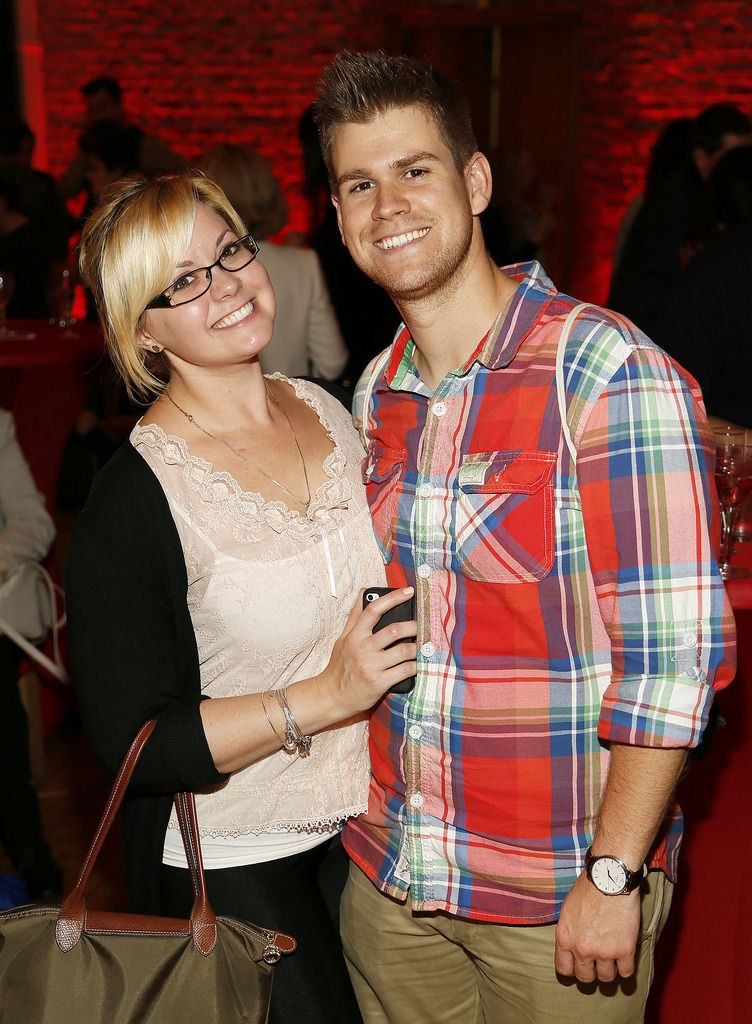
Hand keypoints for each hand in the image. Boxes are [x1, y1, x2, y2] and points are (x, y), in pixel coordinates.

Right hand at [317, 587, 416, 717]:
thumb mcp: (343, 639)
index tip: (409, 592)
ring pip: (403, 651)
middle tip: (422, 626)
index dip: (393, 598)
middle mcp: (363, 649)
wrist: (331, 696)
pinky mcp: (379, 683)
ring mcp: (371, 666)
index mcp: (355, 636)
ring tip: (421, 647)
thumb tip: (364, 592)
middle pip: (394, 630)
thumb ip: (355, 616)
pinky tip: (417, 664)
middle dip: (414, 626)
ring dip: (417, 648)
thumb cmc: (339, 666)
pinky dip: (415, 666)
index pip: (374, 610)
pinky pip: (405, 671)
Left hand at [554, 871, 640, 982]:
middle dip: (591, 973)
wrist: (609, 879)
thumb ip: (569, 931)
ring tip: (612, 960)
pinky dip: (626, 968)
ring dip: (609, 971)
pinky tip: (625, 960)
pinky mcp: (625, 950)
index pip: (564, 969)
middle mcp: (582, 949)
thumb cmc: (587, 888)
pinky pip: (626, 972)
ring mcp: (604, 952)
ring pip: (606, 978)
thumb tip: (571, 944)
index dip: (572, 970)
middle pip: (585, 977)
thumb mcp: (567, 910)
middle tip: (597, 964)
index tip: (579, 966)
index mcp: (565, 938)